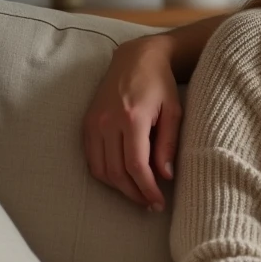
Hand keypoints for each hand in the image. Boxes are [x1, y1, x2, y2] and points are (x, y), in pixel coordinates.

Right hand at [81, 36, 179, 210]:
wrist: (136, 57)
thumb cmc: (160, 84)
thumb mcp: (174, 110)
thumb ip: (168, 144)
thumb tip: (164, 176)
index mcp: (132, 118)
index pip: (136, 166)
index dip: (147, 189)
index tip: (158, 202)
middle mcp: (108, 122)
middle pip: (117, 172)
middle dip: (134, 193)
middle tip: (150, 204)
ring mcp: (93, 123)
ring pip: (101, 170)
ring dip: (119, 188)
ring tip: (138, 195)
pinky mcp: (86, 123)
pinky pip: (91, 159)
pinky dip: (105, 174)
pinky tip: (121, 179)